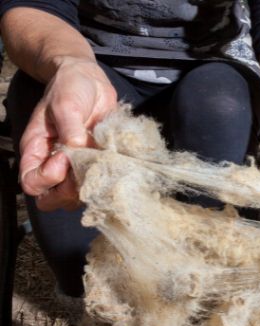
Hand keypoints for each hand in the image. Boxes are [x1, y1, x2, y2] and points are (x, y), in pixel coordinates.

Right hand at [19, 58, 116, 210]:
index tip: (63, 159)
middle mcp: (54, 163)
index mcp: (37, 150)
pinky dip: (106, 181)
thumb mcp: (65, 104)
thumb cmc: (70, 88)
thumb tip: (76, 150)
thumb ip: (69, 129)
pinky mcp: (96, 163)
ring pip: (77, 196)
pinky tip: (115, 166)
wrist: (90, 81)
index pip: (32, 183)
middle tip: (86, 169)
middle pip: (53, 198)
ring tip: (102, 166)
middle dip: (68, 192)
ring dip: (89, 187)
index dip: (47, 179)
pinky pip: (98, 183)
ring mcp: (76, 166)